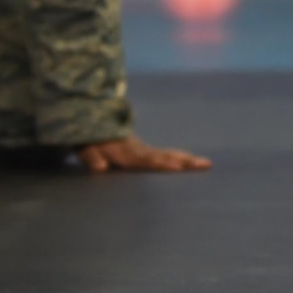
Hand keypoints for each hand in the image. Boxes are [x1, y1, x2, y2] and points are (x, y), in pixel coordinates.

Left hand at [74, 135, 211, 173]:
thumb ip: (92, 157)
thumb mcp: (85, 148)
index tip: (177, 167)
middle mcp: (140, 150)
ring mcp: (145, 151)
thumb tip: (101, 168)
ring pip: (169, 155)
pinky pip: (166, 155)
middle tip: (204, 164)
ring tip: (207, 164)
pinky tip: (193, 162)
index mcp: (126, 153)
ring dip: (188, 160)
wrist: (93, 124)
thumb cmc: (89, 140)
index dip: (161, 163)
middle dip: (185, 161)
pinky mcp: (147, 153)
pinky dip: (181, 158)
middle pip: (165, 156)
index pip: (147, 160)